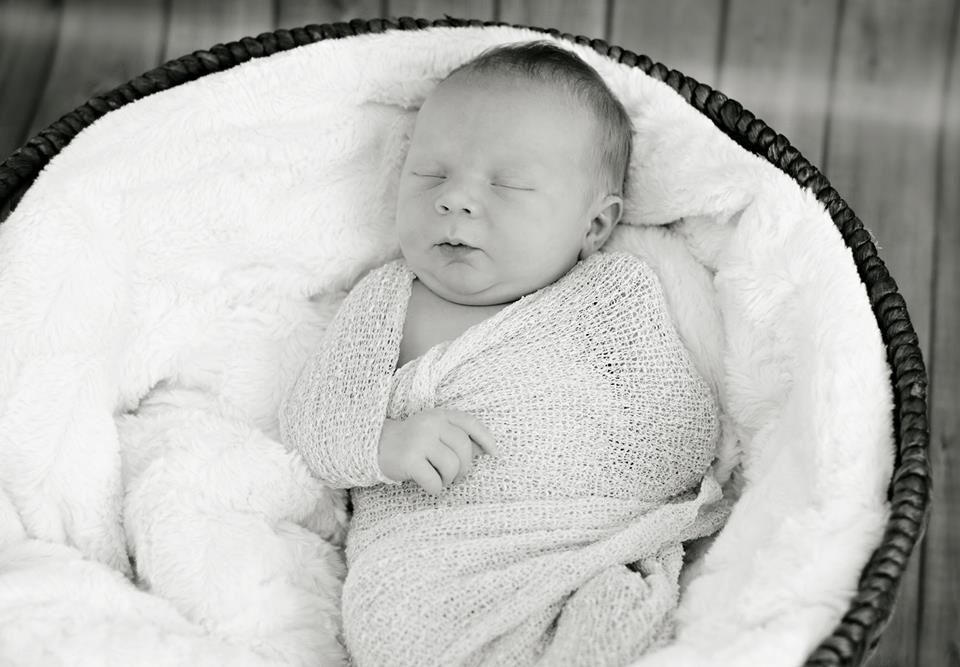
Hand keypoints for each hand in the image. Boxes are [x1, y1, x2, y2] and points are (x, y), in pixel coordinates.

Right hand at [377, 409, 498, 494]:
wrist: (375, 446)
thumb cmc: (411, 443)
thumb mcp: (434, 433)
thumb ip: (456, 438)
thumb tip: (483, 450)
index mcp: (439, 415)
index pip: (470, 424)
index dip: (486, 439)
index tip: (494, 455)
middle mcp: (431, 424)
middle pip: (464, 449)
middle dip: (464, 468)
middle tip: (456, 477)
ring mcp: (419, 440)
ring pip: (452, 466)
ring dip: (449, 480)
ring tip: (440, 480)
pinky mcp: (409, 459)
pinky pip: (434, 481)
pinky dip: (435, 489)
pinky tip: (429, 487)